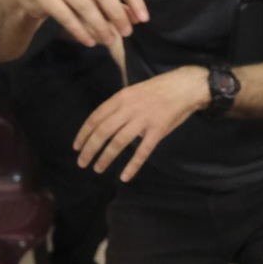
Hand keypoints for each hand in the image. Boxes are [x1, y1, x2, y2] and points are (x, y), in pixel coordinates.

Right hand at [12, 0, 147, 47]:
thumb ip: (114, 5)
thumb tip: (136, 17)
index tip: (144, 19)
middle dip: (118, 15)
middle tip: (126, 34)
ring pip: (85, 5)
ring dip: (100, 26)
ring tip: (109, 42)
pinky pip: (66, 15)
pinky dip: (80, 30)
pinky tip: (89, 42)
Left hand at [74, 66, 207, 181]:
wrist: (185, 87)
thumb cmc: (159, 89)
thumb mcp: (133, 90)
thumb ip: (119, 105)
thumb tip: (105, 120)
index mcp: (121, 97)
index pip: (96, 117)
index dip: (84, 133)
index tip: (77, 146)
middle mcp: (129, 108)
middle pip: (103, 131)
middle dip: (90, 149)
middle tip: (82, 162)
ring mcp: (144, 120)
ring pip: (119, 142)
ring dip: (105, 157)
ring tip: (97, 168)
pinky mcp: (158, 131)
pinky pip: (142, 151)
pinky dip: (132, 165)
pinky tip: (124, 176)